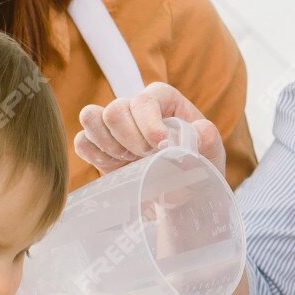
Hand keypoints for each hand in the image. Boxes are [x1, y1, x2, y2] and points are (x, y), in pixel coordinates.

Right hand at [74, 83, 224, 177]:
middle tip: (147, 157)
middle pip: (115, 109)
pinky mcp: (100, 144)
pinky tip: (118, 168)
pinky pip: (82, 141)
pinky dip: (96, 157)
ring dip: (110, 146)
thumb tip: (199, 132)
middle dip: (130, 139)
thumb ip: (209, 139)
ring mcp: (116, 125)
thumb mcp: (212, 154)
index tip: (161, 145)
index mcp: (164, 99)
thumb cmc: (199, 167)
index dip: (149, 123)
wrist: (183, 195)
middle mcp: (136, 106)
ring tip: (132, 162)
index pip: (145, 100)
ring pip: (91, 118)